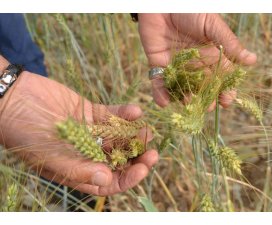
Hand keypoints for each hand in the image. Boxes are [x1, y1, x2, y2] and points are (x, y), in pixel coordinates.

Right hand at [0, 64, 157, 195]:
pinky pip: (112, 115)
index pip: (109, 182)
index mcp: (78, 170)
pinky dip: (124, 113)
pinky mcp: (91, 112)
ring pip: (119, 137)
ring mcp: (91, 133)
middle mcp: (88, 153)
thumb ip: (78, 170)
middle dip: (137, 157)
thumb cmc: (26, 134)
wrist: (14, 99)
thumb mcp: (50, 157)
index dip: (128, 178)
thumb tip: (106, 180)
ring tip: (148, 131)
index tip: (143, 168)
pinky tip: (135, 111)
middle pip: (119, 160)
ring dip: (135, 135)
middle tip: (153, 151)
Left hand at [138, 13, 256, 107]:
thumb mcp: (212, 26)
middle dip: (204, 100)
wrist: (163, 3)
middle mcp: (194, 65)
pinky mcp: (158, 65)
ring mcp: (176, 67)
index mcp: (210, 57)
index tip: (227, 101)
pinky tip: (164, 102)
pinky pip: (159, 82)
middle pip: (201, 88)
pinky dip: (160, 93)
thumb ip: (228, 44)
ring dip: (184, 99)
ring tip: (188, 105)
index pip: (220, 78)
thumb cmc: (191, 10)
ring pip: (181, 89)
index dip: (224, 91)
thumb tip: (252, 60)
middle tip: (206, 108)